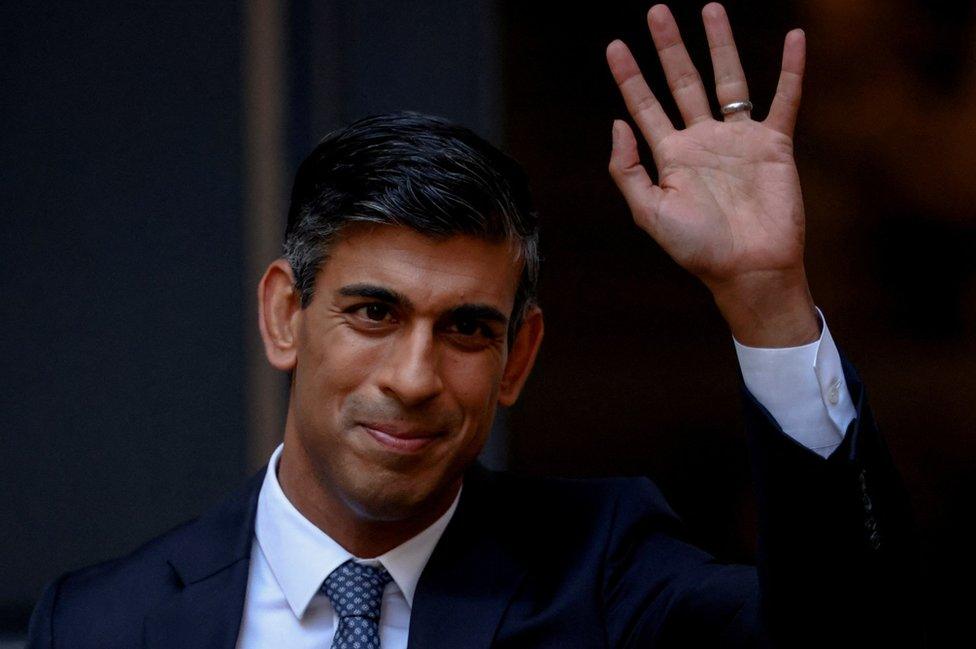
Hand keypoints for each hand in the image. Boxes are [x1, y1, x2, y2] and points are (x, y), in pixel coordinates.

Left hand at [606, 3, 819, 346]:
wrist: (748, 268)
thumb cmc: (697, 248)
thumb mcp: (649, 212)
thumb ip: (629, 169)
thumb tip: (617, 123)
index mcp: (670, 157)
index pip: (645, 106)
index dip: (629, 77)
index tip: (615, 45)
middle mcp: (702, 141)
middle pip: (682, 82)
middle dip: (669, 47)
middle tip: (656, 10)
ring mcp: (738, 140)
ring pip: (728, 80)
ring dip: (720, 44)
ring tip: (710, 8)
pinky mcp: (774, 144)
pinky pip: (784, 98)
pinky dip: (791, 69)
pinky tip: (794, 37)